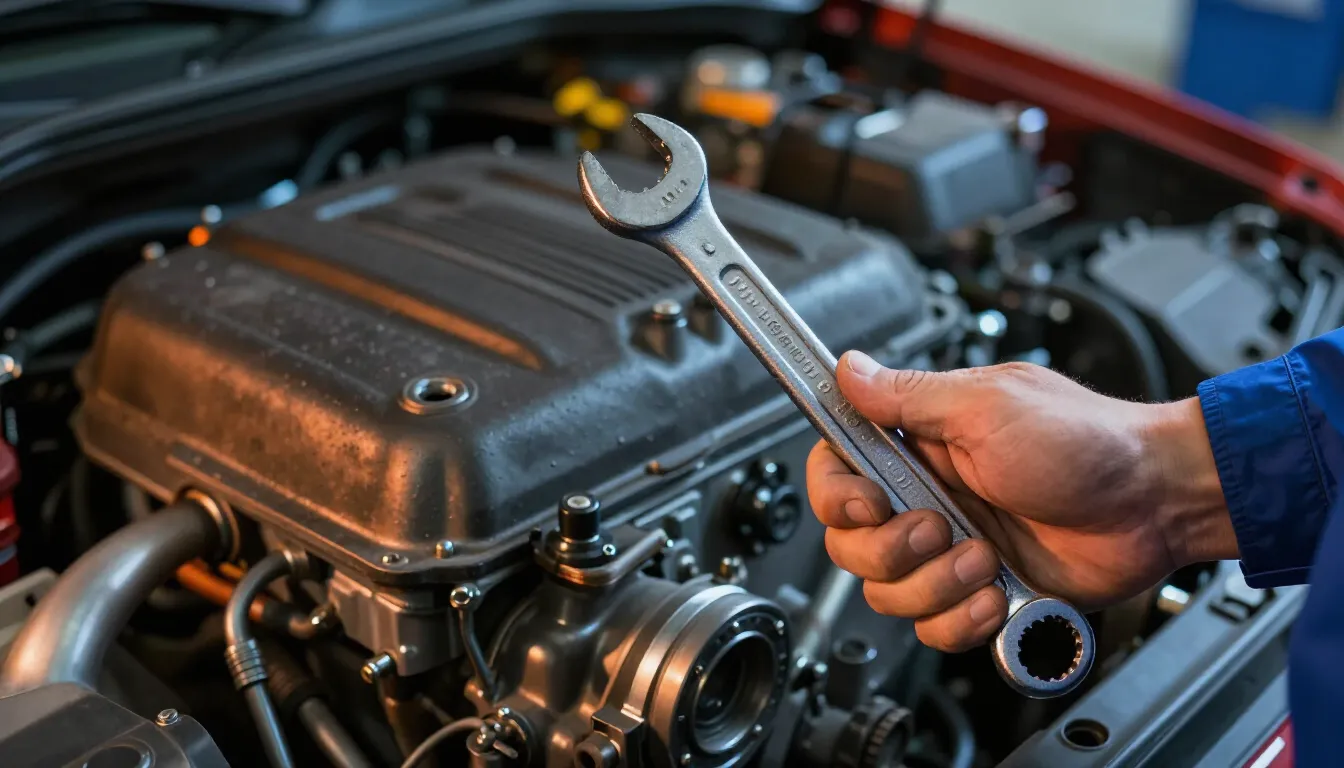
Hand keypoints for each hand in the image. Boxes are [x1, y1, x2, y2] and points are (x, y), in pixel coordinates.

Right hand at [806, 352, 1236, 651]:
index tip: (868, 502)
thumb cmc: (1088, 440)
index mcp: (918, 446)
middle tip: (938, 527)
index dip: (836, 495)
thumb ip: (908, 396)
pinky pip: (934, 628)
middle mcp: (927, 498)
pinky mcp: (979, 594)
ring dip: (935, 582)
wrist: (1155, 502)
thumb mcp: (987, 405)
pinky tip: (997, 590)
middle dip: (889, 547)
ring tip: (986, 556)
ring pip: (888, 592)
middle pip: (849, 543)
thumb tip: (849, 369)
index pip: (835, 471)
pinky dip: (962, 617)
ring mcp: (951, 550)